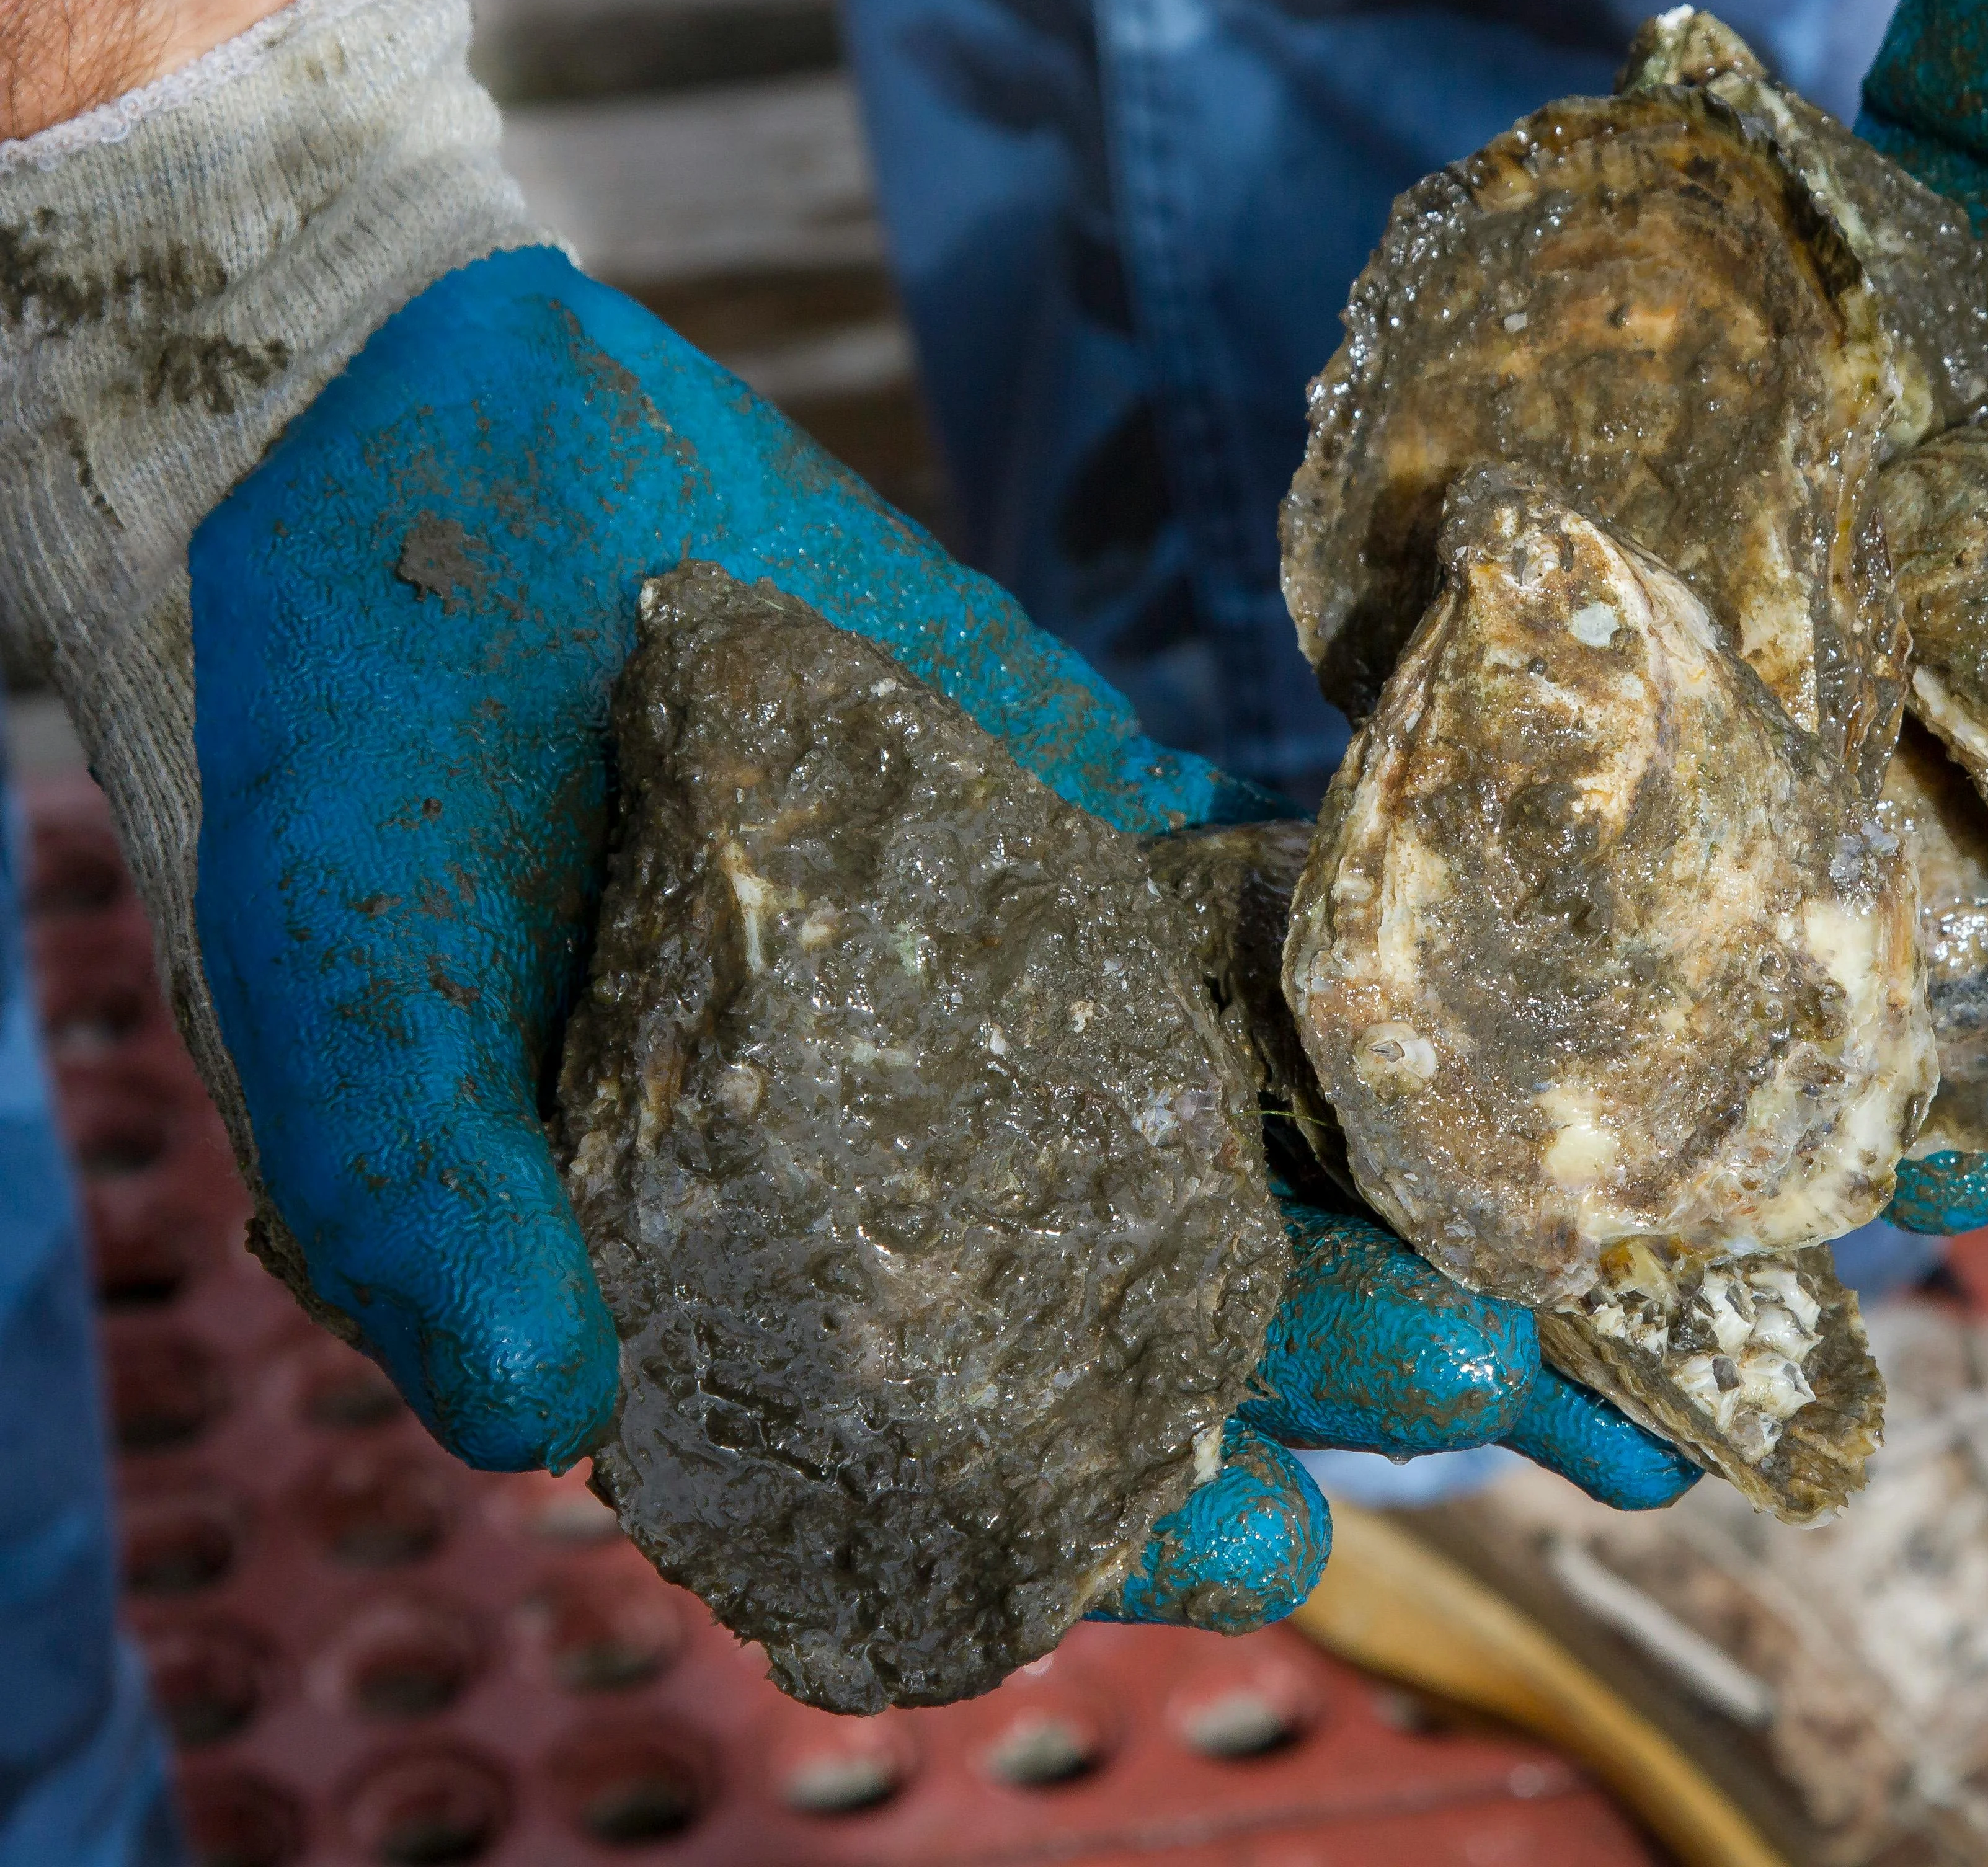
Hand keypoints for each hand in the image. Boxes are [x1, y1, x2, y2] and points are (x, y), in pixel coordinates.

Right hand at [188, 246, 1685, 1632]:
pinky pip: (1259, 926)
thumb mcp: (334, 995)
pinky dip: (1393, 967)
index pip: (955, 1447)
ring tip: (1619, 1257)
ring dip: (1424, 1192)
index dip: (1114, 1519)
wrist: (416, 468)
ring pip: (1252, 1134)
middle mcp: (908, 1162)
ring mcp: (1014, 999)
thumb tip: (534, 1425)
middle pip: (1162, 1304)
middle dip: (1349, 1358)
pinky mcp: (1082, 840)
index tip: (1281, 1556)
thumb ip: (419, 1209)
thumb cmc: (331, 758)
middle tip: (1530, 1390)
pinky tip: (1539, 1007)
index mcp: (745, 1263)